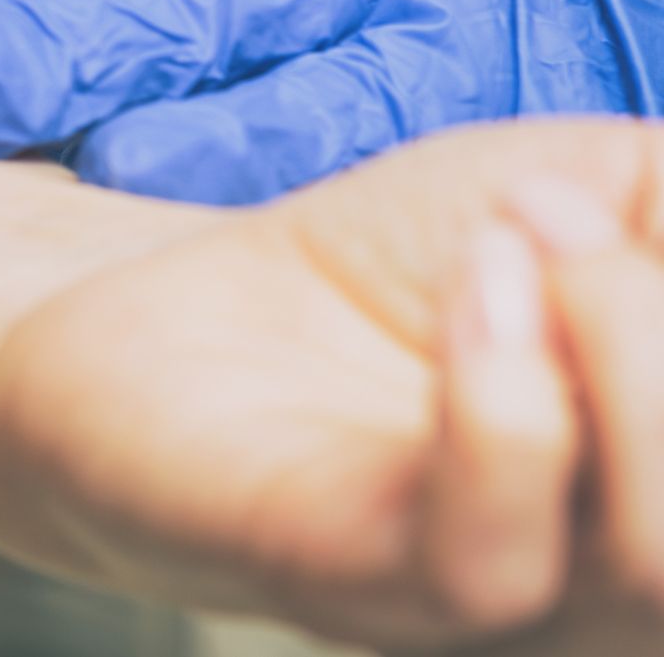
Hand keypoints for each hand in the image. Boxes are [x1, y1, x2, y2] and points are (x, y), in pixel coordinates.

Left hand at [0, 118, 663, 650]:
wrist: (190, 300)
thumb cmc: (422, 266)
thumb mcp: (623, 195)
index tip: (653, 199)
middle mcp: (640, 586)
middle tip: (571, 213)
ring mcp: (525, 613)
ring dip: (625, 344)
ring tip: (520, 237)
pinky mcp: (370, 593)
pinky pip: (497, 556)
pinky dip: (507, 387)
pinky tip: (474, 288)